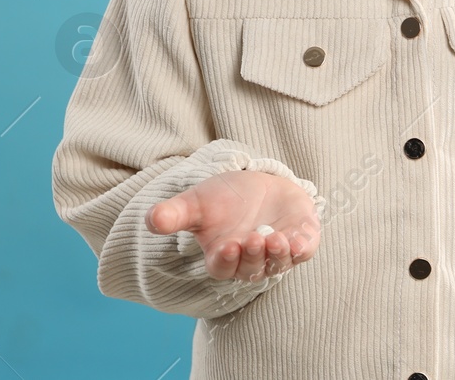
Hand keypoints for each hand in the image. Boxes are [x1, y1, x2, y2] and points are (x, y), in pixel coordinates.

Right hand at [145, 169, 319, 281]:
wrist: (258, 185)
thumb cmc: (223, 199)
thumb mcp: (196, 203)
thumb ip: (174, 214)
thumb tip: (151, 220)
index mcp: (223, 257)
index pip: (223, 267)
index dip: (226, 260)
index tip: (227, 246)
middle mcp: (251, 260)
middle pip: (251, 269)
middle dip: (252, 256)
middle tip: (252, 238)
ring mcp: (277, 252)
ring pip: (278, 264)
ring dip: (277, 255)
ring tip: (275, 238)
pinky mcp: (300, 240)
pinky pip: (303, 251)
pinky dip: (302, 248)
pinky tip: (298, 240)